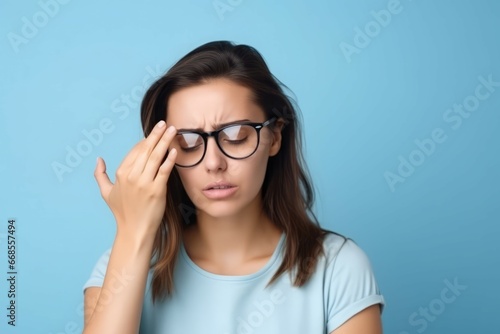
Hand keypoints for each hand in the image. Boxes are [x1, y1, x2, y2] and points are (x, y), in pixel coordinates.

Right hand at [94, 120, 177, 239]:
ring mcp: (144, 183)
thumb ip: (99, 175)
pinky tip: (174, 150)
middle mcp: (131, 176)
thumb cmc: (122, 212)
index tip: (155, 132)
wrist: (134, 230)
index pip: (135, 151)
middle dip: (156, 134)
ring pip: (156, 157)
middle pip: (146, 150)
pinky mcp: (156, 190)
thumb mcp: (106, 193)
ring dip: (165, 141)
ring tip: (173, 130)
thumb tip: (98, 160)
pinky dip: (169, 159)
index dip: (146, 141)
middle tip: (165, 123)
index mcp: (120, 173)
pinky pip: (164, 171)